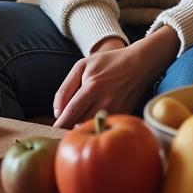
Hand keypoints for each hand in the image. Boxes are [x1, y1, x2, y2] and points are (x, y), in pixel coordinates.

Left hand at [52, 27, 178, 127]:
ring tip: (78, 117)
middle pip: (80, 123)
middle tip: (63, 123)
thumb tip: (57, 112)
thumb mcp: (81, 66)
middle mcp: (105, 101)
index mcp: (92, 87)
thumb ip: (65, 89)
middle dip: (70, 124)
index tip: (53, 129)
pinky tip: (93, 114)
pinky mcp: (124, 115)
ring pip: (92, 126)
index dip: (60, 124)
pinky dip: (96, 122)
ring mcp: (117, 110)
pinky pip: (105, 124)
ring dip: (82, 124)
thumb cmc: (107, 62)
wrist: (138, 64)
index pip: (71, 113)